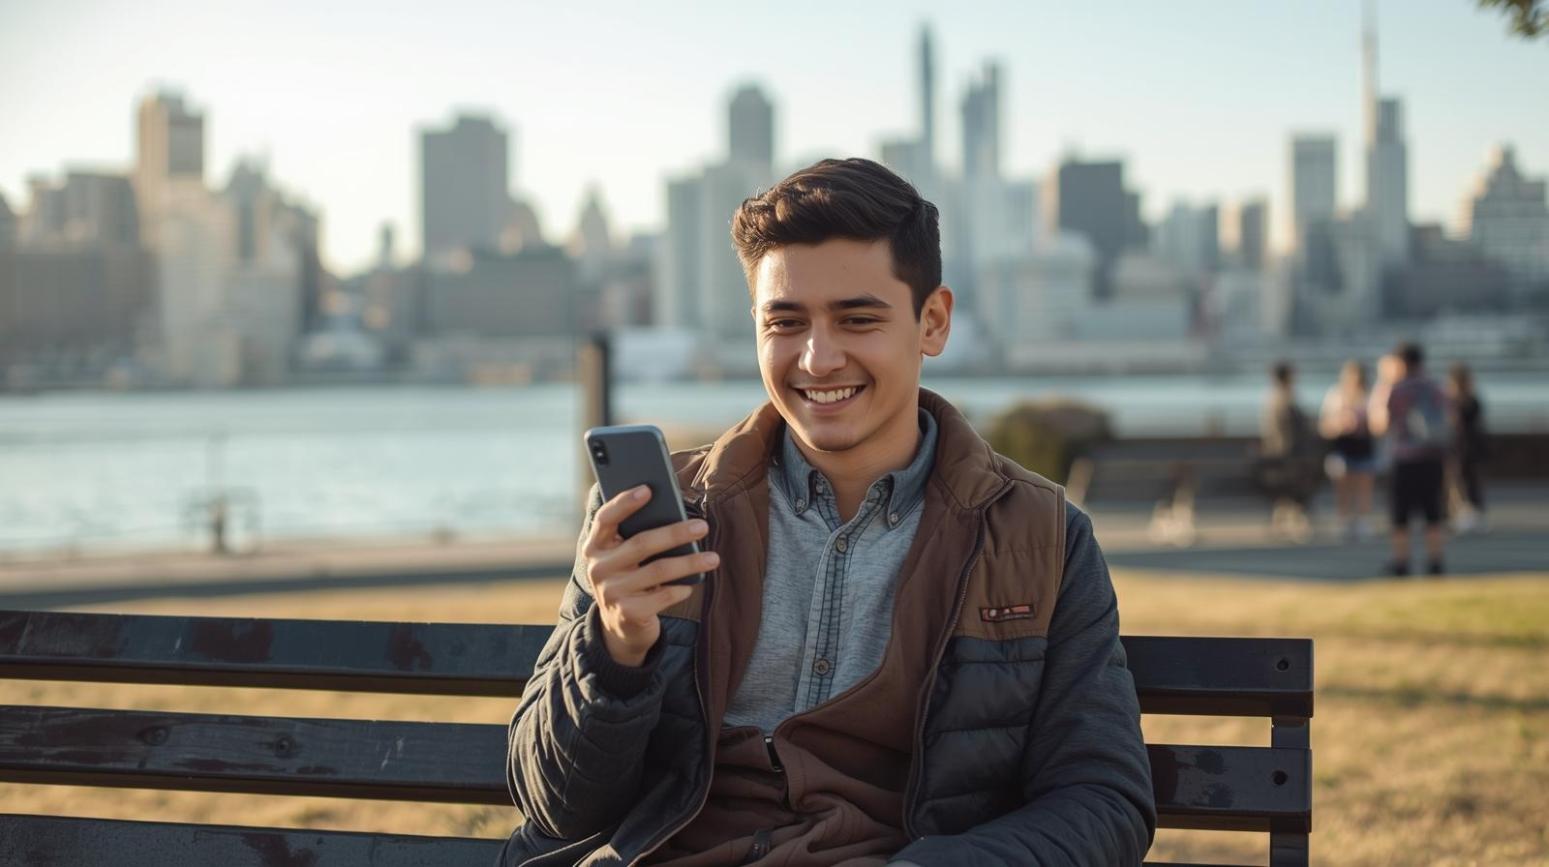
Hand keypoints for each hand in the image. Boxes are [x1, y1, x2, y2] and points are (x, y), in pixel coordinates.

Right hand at [583, 485, 718, 666]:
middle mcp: (598, 568)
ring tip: (713, 558)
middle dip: (675, 533)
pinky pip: (662, 596)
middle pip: (641, 543)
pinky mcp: (628, 613)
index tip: (648, 489)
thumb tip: (674, 514)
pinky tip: (692, 585)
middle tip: (702, 526)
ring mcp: (611, 592)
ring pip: (658, 570)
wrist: (620, 625)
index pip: (605, 518)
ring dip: (690, 562)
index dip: (625, 502)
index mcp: (595, 546)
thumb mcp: (624, 556)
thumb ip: (636, 535)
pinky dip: (681, 589)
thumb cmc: (629, 577)